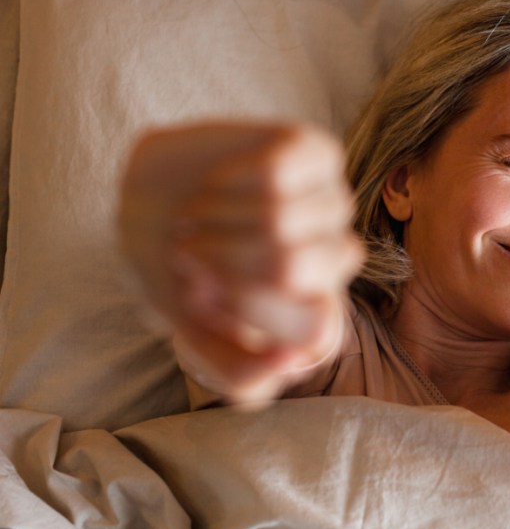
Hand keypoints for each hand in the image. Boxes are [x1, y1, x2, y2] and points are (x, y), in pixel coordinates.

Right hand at [118, 122, 365, 405]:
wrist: (154, 202)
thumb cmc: (180, 275)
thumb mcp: (194, 337)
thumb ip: (241, 375)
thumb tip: (293, 363)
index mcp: (320, 315)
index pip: (314, 332)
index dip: (243, 311)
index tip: (203, 296)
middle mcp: (337, 262)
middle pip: (288, 268)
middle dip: (219, 259)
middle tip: (189, 251)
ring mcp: (334, 206)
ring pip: (280, 219)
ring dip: (216, 218)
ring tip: (195, 216)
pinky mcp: (320, 153)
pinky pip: (279, 170)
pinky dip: (229, 180)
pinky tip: (215, 184)